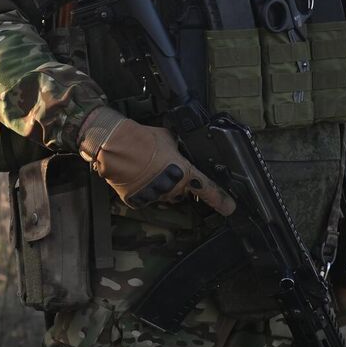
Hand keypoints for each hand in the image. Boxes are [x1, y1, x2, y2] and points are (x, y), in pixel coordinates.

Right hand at [77, 108, 235, 213]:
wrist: (115, 146)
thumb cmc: (143, 140)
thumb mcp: (169, 138)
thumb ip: (179, 148)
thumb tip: (180, 149)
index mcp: (184, 172)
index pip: (208, 190)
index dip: (221, 200)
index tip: (230, 208)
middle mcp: (172, 188)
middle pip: (182, 192)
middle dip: (178, 183)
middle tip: (166, 169)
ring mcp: (154, 196)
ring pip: (164, 196)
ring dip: (160, 186)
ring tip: (147, 169)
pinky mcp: (137, 200)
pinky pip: (145, 198)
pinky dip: (142, 190)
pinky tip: (136, 176)